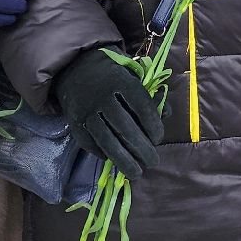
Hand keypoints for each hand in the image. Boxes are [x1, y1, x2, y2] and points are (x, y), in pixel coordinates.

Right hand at [53, 48, 162, 180]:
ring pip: (107, 140)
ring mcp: (87, 111)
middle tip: (153, 162)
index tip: (159, 139)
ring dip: (123, 159)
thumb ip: (149, 94)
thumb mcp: (132, 75)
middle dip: (141, 148)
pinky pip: (90, 143)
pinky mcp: (75, 122)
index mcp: (121, 81)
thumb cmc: (111, 74)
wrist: (74, 68)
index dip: (153, 126)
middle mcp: (102, 97)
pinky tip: (115, 161)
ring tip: (136, 173)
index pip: (141, 107)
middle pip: (125, 128)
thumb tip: (166, 114)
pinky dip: (103, 154)